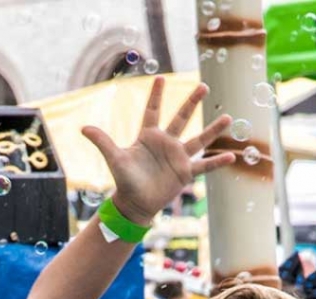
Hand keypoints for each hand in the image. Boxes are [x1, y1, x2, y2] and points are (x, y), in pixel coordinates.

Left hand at [81, 78, 234, 223]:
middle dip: (192, 102)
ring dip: (212, 130)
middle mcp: (166, 143)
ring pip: (198, 139)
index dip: (156, 95)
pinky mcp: (185, 173)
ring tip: (228, 117)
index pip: (152, 111)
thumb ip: (103, 141)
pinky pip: (204, 166)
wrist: (135, 203)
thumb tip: (84, 128)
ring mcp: (178, 157)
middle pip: (181, 118)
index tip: (159, 77)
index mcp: (148, 136)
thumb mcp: (114, 158)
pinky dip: (217, 162)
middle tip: (204, 85)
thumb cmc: (124, 180)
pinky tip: (232, 156)